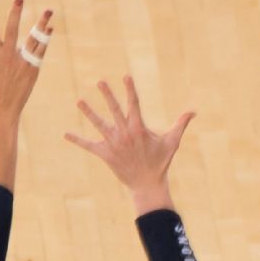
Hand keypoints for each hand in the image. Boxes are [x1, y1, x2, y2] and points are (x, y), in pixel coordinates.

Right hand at [0, 0, 53, 121]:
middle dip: (16, 13)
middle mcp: (8, 56)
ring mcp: (22, 62)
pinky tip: (49, 28)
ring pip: (33, 39)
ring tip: (48, 10)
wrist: (1, 111)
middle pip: (13, 29)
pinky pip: (40, 51)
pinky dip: (45, 40)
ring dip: (41, 24)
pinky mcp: (32, 70)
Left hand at [65, 77, 194, 213]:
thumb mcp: (172, 141)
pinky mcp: (105, 154)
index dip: (130, 89)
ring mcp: (113, 144)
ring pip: (99, 125)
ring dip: (89, 113)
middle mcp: (124, 134)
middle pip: (114, 110)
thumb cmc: (161, 161)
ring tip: (79, 101)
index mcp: (139, 128)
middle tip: (100, 81)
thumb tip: (194, 111)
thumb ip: (181, 124)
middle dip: (107, 95)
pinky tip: (65, 134)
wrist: (148, 184)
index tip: (126, 76)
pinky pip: (89, 146)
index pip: (133, 104)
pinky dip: (77, 140)